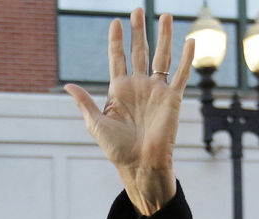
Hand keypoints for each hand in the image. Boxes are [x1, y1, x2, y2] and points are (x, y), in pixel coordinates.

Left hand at [64, 8, 193, 214]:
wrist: (139, 164)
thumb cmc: (116, 149)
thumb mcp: (95, 124)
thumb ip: (85, 102)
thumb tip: (68, 85)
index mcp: (119, 90)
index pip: (118, 59)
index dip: (116, 41)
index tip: (115, 22)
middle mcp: (138, 87)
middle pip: (139, 51)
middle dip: (138, 31)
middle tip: (137, 10)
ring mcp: (156, 91)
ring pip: (161, 57)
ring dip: (163, 36)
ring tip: (164, 15)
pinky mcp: (173, 99)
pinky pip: (181, 75)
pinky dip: (187, 58)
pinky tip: (191, 41)